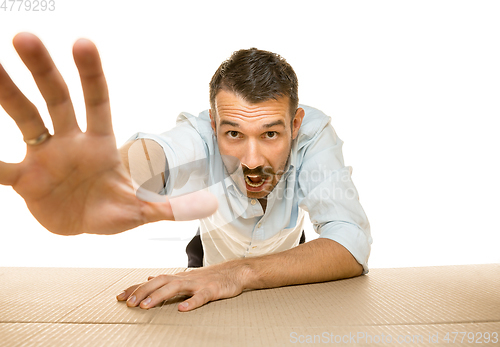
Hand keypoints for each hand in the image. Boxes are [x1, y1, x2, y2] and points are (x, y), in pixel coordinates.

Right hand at [0, 33, 215, 234]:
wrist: (83, 225)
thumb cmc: (113, 209)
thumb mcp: (142, 209)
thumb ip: (171, 206)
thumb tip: (210, 205)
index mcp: (100, 143)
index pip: (98, 101)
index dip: (91, 74)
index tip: (82, 43)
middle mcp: (70, 142)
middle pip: (57, 100)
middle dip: (44, 71)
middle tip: (25, 38)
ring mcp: (45, 158)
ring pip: (25, 119)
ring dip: (7, 94)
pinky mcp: (26, 180)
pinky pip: (2, 168)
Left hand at [116, 263, 248, 311]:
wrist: (236, 272)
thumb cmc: (211, 276)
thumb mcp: (187, 277)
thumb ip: (168, 279)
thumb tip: (149, 278)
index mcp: (179, 277)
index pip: (153, 280)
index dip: (137, 288)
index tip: (120, 296)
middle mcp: (186, 278)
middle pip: (161, 281)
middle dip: (143, 291)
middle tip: (129, 303)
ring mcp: (199, 284)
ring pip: (176, 287)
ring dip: (160, 296)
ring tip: (146, 306)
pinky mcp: (213, 290)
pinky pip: (202, 297)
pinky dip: (192, 302)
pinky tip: (183, 309)